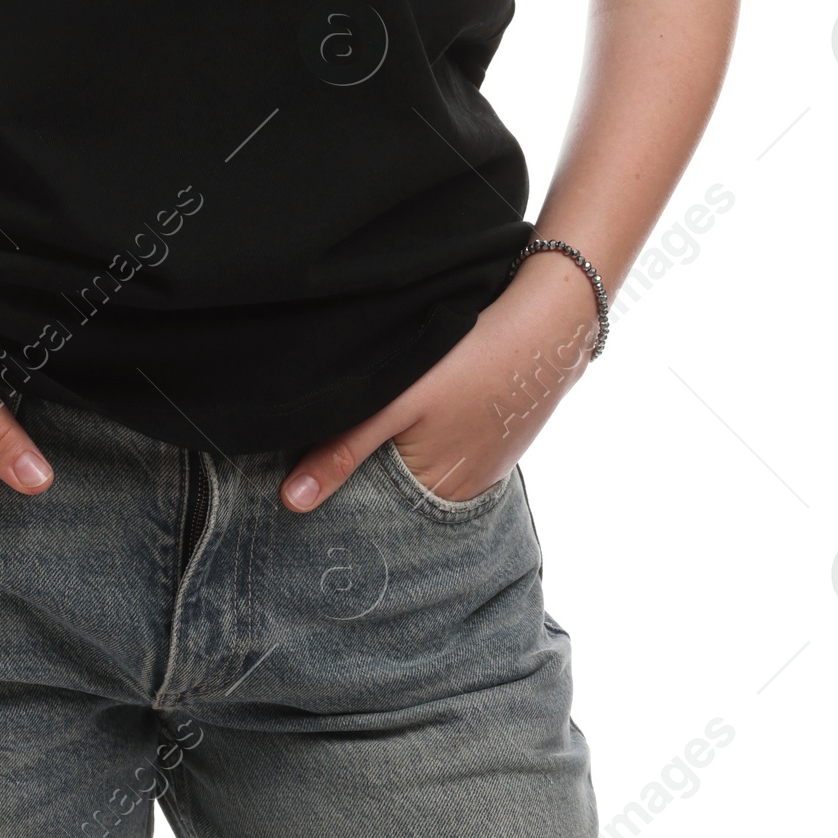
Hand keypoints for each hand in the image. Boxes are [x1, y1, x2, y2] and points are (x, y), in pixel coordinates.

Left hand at [280, 252, 601, 510]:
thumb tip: (291, 503)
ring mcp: (482, 473)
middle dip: (367, 472)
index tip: (308, 467)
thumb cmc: (469, 363)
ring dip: (398, 454)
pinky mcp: (495, 448)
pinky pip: (448, 455)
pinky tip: (424, 411)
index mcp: (432, 496)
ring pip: (420, 472)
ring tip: (387, 417)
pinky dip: (429, 441)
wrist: (546, 329)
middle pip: (395, 492)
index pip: (369, 508)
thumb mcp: (396, 403)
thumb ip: (343, 450)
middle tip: (345, 432)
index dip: (340, 487)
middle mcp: (460, 497)